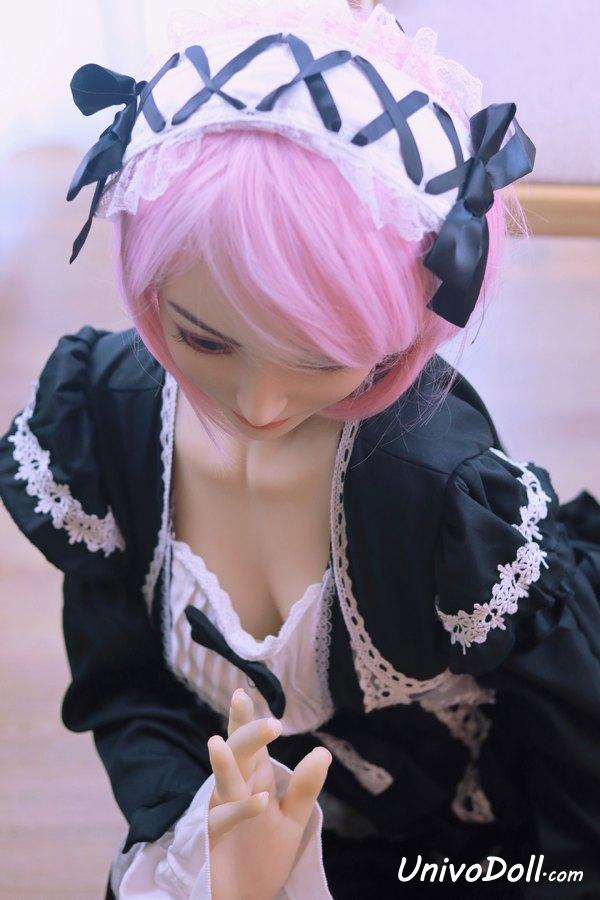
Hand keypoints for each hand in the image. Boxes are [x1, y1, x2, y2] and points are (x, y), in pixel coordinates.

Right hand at [207, 687, 331, 899]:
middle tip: (259, 714)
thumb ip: (305, 787)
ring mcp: (222, 812)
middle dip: (243, 733)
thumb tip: (323, 752)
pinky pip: (226, 820)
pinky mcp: (214, 840)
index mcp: (252, 779)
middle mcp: (234, 790)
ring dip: (223, 763)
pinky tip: (261, 801)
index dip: (245, 719)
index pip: (249, 744)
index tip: (242, 692)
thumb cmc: (264, 854)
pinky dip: (243, 810)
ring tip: (217, 742)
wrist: (243, 898)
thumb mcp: (292, 819)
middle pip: (237, 753)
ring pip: (224, 781)